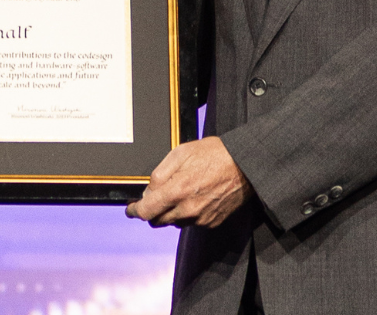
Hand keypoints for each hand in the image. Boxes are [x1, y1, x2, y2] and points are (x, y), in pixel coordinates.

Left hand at [125, 136, 251, 227]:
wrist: (245, 165)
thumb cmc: (214, 155)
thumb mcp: (180, 153)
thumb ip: (159, 174)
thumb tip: (148, 191)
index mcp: (177, 192)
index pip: (146, 213)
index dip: (134, 211)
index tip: (131, 209)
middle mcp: (187, 210)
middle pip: (158, 221)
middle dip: (153, 211)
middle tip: (156, 197)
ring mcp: (201, 219)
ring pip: (175, 222)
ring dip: (171, 212)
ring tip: (182, 192)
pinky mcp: (212, 222)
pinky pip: (192, 222)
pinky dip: (188, 213)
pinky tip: (197, 197)